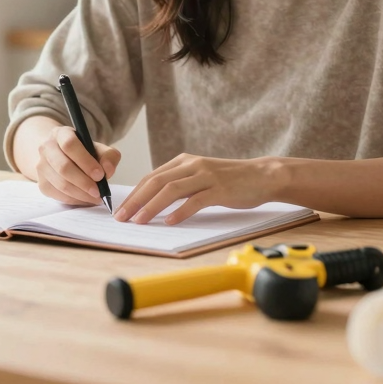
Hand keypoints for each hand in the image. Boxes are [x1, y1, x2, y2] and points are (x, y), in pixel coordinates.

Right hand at [32, 125, 120, 206]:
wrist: (61, 156)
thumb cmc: (82, 152)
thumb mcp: (98, 148)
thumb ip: (108, 156)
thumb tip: (107, 169)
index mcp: (61, 134)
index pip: (70, 145)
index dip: (85, 161)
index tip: (100, 175)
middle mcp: (47, 148)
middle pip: (63, 167)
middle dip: (83, 182)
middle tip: (99, 191)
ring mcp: (41, 167)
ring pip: (61, 184)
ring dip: (81, 194)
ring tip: (95, 197)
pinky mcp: (42, 184)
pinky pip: (58, 195)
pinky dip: (75, 200)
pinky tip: (85, 199)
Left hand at [114, 154, 280, 225]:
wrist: (261, 175)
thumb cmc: (229, 180)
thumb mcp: (200, 176)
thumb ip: (180, 184)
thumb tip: (152, 201)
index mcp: (184, 161)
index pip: (151, 177)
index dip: (134, 193)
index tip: (121, 209)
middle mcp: (192, 165)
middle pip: (156, 182)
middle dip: (136, 200)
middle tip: (122, 217)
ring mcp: (206, 176)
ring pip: (172, 190)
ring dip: (152, 206)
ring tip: (139, 221)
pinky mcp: (220, 189)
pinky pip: (196, 200)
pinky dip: (181, 211)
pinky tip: (170, 222)